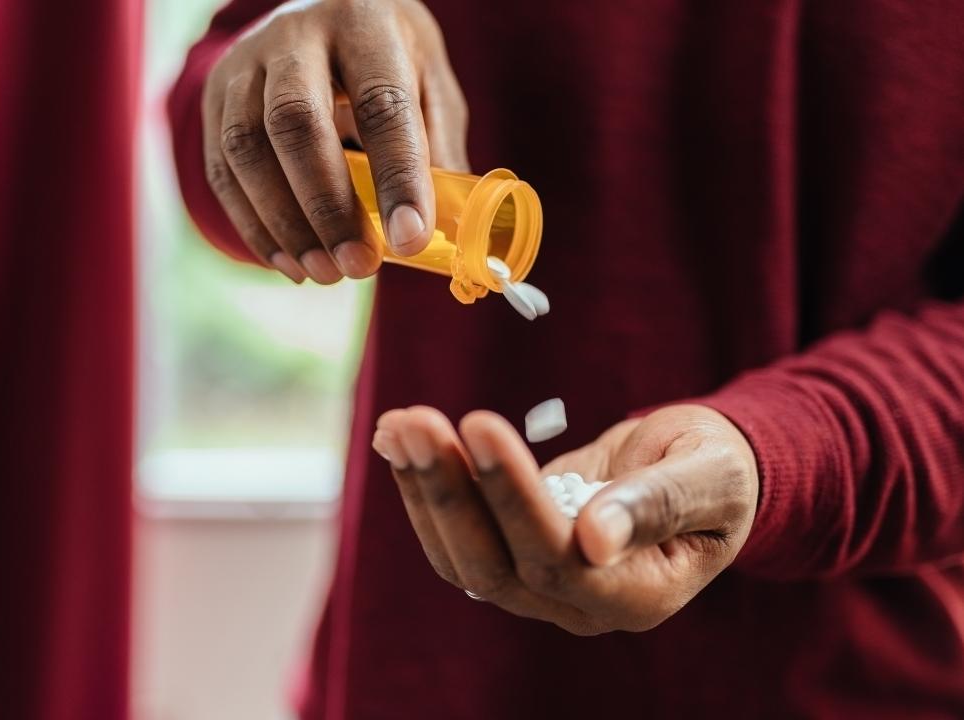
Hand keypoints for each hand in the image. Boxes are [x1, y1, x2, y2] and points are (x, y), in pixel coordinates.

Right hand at [203, 0, 468, 282]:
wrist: (321, 13)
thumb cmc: (389, 62)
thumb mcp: (430, 85)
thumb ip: (438, 149)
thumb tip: (445, 230)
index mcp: (365, 25)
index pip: (381, 103)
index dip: (397, 176)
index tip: (410, 239)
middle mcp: (296, 35)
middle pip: (296, 122)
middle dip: (328, 207)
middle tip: (359, 266)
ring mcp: (245, 64)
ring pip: (247, 148)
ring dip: (286, 225)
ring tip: (326, 273)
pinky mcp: (215, 98)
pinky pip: (222, 170)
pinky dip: (255, 227)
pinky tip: (291, 262)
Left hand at [373, 404, 758, 634]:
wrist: (696, 471)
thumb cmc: (716, 468)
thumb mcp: (710, 474)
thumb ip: (660, 504)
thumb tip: (594, 538)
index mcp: (637, 594)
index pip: (557, 559)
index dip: (513, 496)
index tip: (481, 424)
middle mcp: (579, 604)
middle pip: (493, 565)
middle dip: (450, 491)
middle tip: (416, 420)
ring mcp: (540, 584)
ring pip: (462, 555)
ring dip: (425, 487)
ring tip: (399, 422)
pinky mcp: (513, 552)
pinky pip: (457, 533)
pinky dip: (424, 487)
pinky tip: (399, 436)